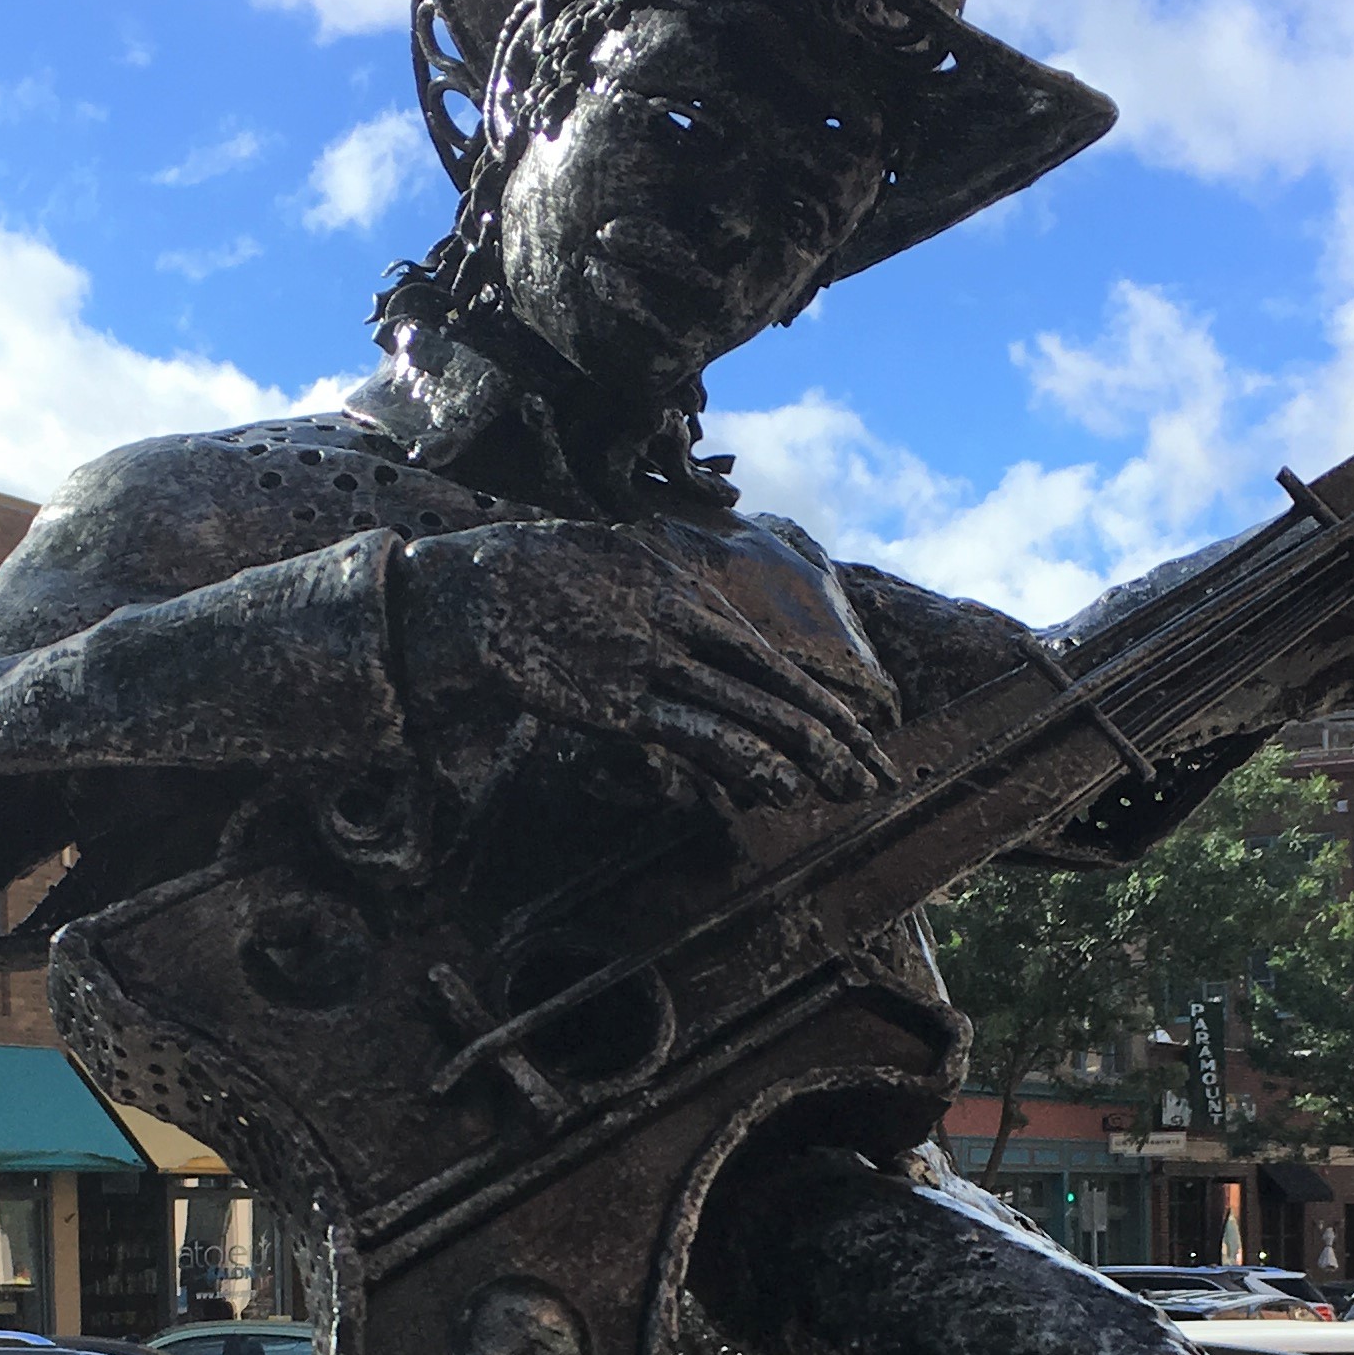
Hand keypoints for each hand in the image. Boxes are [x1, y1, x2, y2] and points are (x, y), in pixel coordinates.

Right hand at [394, 518, 899, 810]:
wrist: (470, 591)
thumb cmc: (527, 579)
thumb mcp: (605, 565)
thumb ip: (651, 595)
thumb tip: (681, 621)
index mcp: (682, 591)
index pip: (769, 657)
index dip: (821, 701)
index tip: (861, 734)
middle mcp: (682, 623)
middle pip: (779, 687)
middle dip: (838, 737)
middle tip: (883, 775)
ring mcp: (655, 661)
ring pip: (752, 711)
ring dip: (811, 755)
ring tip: (857, 789)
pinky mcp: (620, 700)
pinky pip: (697, 732)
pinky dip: (747, 757)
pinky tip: (786, 784)